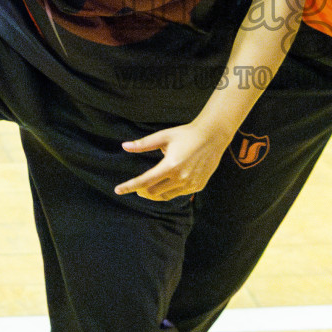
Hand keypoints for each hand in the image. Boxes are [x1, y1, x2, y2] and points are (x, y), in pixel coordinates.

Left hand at [115, 122, 229, 200]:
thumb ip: (143, 144)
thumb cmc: (186, 134)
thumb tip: (124, 146)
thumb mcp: (164, 136)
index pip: (144, 181)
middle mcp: (180, 178)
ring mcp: (190, 184)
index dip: (129, 186)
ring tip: (149, 187)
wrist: (213, 137)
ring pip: (165, 196)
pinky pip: (178, 194)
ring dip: (154, 193)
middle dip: (141, 191)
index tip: (118, 190)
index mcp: (170, 165)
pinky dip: (169, 191)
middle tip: (136, 187)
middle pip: (153, 192)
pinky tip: (167, 184)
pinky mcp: (197, 186)